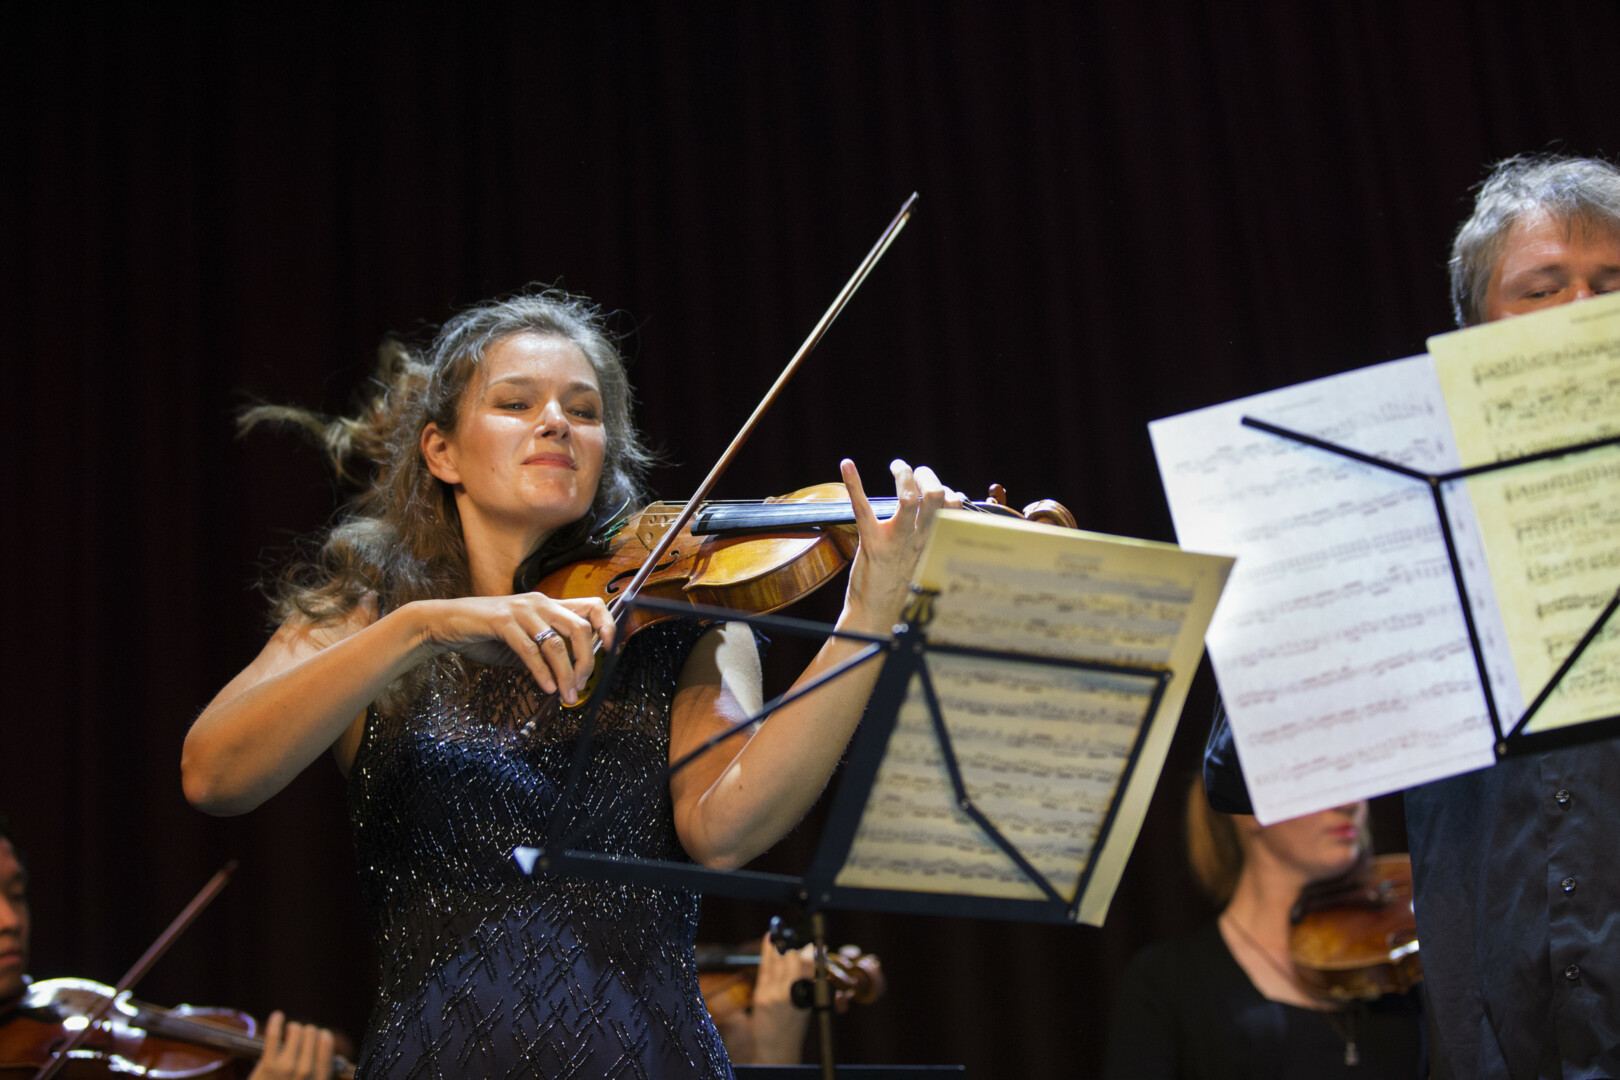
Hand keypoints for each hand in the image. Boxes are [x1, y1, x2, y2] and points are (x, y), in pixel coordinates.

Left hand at [248, 1011, 335, 1079]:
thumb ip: (319, 1069)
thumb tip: (323, 1041)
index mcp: (320, 1078)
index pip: (326, 1041)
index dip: (319, 1036)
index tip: (314, 1037)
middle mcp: (307, 1072)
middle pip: (311, 1033)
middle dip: (305, 1032)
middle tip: (297, 1037)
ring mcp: (287, 1068)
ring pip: (296, 1030)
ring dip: (292, 1028)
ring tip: (288, 1032)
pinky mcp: (267, 1066)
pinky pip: (273, 1035)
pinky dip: (276, 1022)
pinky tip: (277, 1016)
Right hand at [418, 593, 614, 704]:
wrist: (446, 623)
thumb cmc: (487, 634)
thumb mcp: (524, 644)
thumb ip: (547, 654)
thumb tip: (572, 678)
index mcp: (549, 605)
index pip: (592, 606)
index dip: (608, 626)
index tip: (610, 652)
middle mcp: (540, 603)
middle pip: (580, 628)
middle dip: (586, 662)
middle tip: (582, 686)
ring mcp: (521, 610)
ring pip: (556, 643)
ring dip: (566, 674)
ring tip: (566, 696)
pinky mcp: (501, 621)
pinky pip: (530, 650)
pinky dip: (541, 672)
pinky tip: (546, 687)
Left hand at [746, 933, 816, 1064]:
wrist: (776, 1049)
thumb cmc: (795, 1029)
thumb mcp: (809, 1007)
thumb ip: (809, 982)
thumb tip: (812, 957)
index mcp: (804, 997)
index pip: (808, 965)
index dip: (812, 951)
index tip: (815, 944)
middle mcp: (788, 993)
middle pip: (792, 958)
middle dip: (796, 947)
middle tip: (799, 941)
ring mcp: (771, 994)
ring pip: (778, 960)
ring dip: (782, 945)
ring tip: (783, 932)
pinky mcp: (760, 995)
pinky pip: (764, 967)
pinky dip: (768, 950)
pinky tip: (769, 938)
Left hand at [840, 458, 963, 632]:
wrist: (877, 617)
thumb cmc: (901, 589)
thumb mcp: (925, 561)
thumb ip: (933, 536)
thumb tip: (947, 510)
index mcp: (934, 542)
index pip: (953, 506)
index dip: (947, 490)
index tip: (937, 489)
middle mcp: (919, 539)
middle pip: (935, 496)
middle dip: (926, 475)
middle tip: (914, 472)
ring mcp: (896, 541)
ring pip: (908, 498)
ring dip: (904, 474)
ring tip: (898, 467)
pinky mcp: (871, 544)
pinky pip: (863, 508)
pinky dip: (854, 482)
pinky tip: (847, 465)